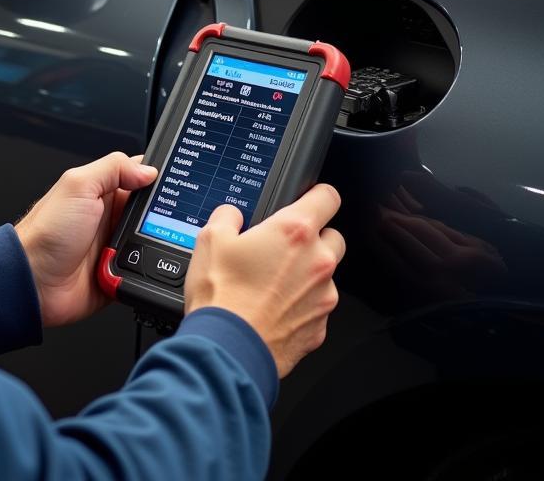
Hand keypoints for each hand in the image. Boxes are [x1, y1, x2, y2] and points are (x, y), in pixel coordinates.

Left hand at [15, 152, 157, 327]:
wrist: (32, 282)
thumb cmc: (45, 233)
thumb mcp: (78, 186)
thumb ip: (113, 169)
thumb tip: (147, 170)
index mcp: (101, 192)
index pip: (138, 176)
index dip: (157, 177)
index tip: (176, 181)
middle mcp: (110, 217)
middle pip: (152, 211)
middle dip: (162, 215)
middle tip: (162, 218)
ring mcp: (114, 245)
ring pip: (152, 241)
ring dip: (154, 243)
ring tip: (146, 244)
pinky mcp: (117, 273)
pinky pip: (145, 270)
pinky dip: (147, 270)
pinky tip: (143, 267)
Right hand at [184, 184, 344, 377]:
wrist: (228, 349)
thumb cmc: (222, 296)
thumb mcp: (210, 239)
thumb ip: (226, 216)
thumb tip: (231, 215)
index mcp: (295, 231)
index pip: (328, 196)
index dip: (318, 194)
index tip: (310, 198)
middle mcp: (318, 261)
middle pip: (334, 236)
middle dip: (314, 238)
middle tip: (283, 247)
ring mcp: (323, 296)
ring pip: (326, 275)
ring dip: (307, 274)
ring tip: (272, 283)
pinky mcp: (320, 327)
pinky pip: (317, 307)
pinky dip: (301, 305)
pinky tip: (273, 308)